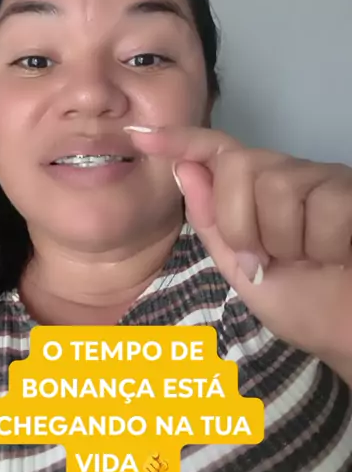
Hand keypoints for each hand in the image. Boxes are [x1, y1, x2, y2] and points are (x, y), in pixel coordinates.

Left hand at [126, 126, 351, 377]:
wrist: (350, 334)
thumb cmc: (305, 304)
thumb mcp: (242, 270)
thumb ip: (213, 223)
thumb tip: (184, 168)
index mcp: (256, 193)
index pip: (217, 151)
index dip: (180, 140)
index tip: (140, 137)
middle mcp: (289, 175)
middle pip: (239, 166)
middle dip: (241, 223)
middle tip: (268, 260)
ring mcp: (324, 179)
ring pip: (277, 186)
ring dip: (285, 241)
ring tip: (310, 261)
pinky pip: (325, 205)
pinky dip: (325, 244)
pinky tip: (338, 255)